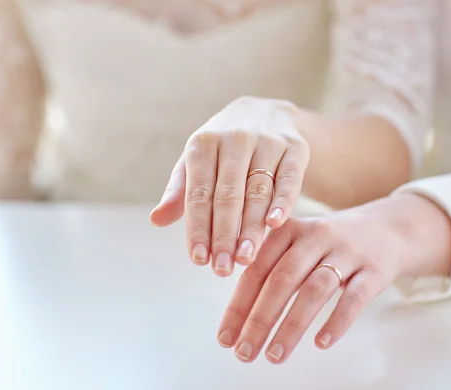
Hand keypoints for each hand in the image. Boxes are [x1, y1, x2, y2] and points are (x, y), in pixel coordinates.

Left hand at [150, 97, 309, 276]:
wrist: (267, 113)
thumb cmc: (224, 148)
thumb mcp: (198, 161)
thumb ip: (180, 192)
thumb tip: (156, 220)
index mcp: (203, 143)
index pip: (198, 193)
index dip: (198, 228)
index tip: (199, 260)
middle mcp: (235, 139)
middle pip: (228, 195)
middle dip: (224, 235)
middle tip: (223, 269)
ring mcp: (267, 142)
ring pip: (258, 191)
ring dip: (251, 227)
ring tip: (245, 257)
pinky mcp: (295, 148)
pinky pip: (289, 179)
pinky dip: (282, 202)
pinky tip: (275, 225)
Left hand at [216, 193, 450, 363]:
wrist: (389, 228)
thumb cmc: (333, 243)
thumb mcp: (301, 242)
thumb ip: (271, 266)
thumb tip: (239, 314)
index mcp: (290, 229)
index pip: (257, 269)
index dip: (239, 305)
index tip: (226, 337)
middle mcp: (316, 236)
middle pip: (282, 279)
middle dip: (259, 319)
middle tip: (245, 351)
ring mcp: (347, 252)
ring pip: (315, 290)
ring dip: (292, 326)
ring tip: (275, 355)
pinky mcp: (374, 269)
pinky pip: (353, 297)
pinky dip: (336, 321)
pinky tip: (321, 343)